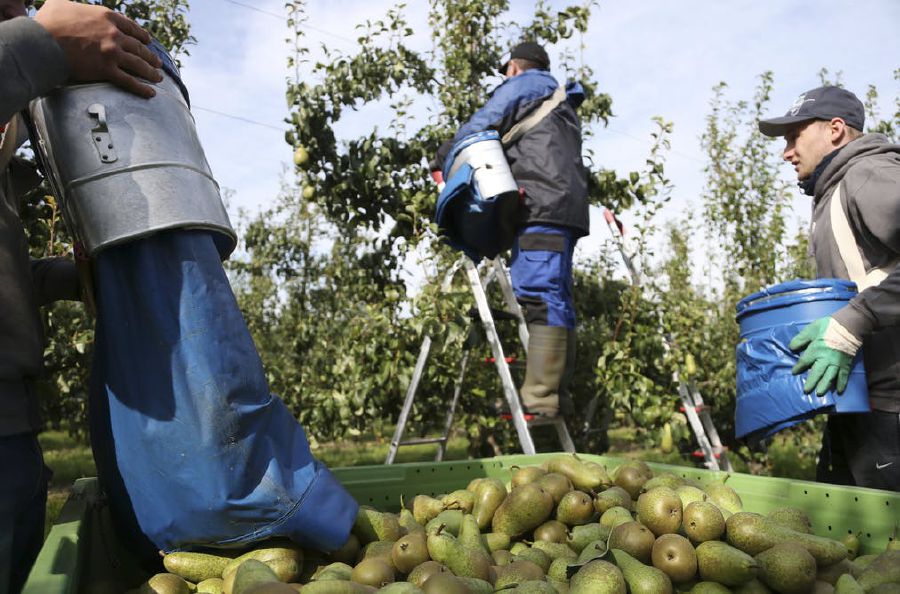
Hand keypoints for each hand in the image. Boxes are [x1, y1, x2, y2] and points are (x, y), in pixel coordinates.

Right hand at [34, 0, 162, 97]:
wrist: (42, 42)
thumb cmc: (48, 22)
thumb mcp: (61, 4)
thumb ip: (70, 4)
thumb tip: (65, 3)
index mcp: (106, 16)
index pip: (131, 27)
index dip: (142, 35)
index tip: (148, 41)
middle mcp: (114, 34)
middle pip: (138, 47)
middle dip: (150, 56)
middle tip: (158, 63)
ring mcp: (112, 52)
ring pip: (138, 64)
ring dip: (151, 72)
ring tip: (159, 78)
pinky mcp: (107, 69)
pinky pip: (129, 81)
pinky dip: (142, 88)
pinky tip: (151, 93)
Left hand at [789, 316, 859, 395]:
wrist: (849, 325)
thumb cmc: (828, 326)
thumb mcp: (811, 329)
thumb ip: (800, 339)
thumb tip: (791, 348)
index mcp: (816, 349)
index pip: (805, 361)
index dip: (799, 368)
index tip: (794, 373)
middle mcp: (826, 358)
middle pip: (817, 373)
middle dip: (811, 382)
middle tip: (806, 391)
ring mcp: (837, 362)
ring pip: (830, 376)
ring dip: (825, 386)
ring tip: (819, 394)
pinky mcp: (846, 363)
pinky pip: (844, 376)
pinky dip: (842, 384)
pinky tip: (839, 392)